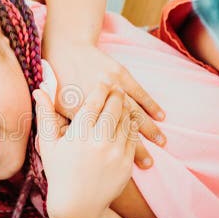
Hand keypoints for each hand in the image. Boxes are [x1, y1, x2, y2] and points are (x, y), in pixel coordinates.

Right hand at [34, 83, 139, 217]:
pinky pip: (133, 137)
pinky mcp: (127, 163)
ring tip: (122, 102)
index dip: (101, 89)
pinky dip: (131, 126)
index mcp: (78, 135)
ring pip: (126, 120)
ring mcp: (115, 153)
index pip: (94, 102)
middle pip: (114, 107)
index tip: (103, 82)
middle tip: (116, 88)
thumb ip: (45, 114)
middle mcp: (99, 142)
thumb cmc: (59, 172)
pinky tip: (127, 121)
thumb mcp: (48, 144)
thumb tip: (38, 89)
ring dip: (125, 108)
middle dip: (116, 95)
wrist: (78, 206)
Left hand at [43, 42, 164, 168]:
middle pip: (121, 128)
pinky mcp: (120, 74)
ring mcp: (112, 86)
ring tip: (162, 143)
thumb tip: (73, 150)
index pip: (102, 138)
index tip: (125, 169)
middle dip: (138, 146)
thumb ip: (64, 128)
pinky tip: (161, 116)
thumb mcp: (56, 107)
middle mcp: (99, 101)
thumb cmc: (58, 82)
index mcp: (82, 112)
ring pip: (134, 111)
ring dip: (149, 127)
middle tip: (150, 163)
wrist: (66, 49)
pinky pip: (138, 92)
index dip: (115, 154)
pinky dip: (151, 104)